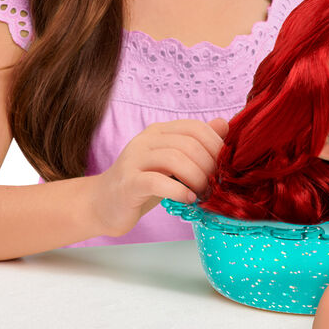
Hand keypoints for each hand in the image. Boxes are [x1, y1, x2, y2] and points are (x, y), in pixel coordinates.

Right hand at [91, 117, 228, 237]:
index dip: (215, 145)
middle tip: (215, 184)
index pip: (195, 127)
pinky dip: (178, 190)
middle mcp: (146, 140)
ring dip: (196, 178)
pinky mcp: (128, 183)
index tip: (223, 167)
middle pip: (188, 144)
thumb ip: (196, 144)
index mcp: (159, 131)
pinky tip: (188, 199)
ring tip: (203, 193)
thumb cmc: (144, 183)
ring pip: (174, 159)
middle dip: (208, 165)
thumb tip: (224, 124)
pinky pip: (157, 181)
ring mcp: (134, 160)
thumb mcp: (173, 162)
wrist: (104, 203)